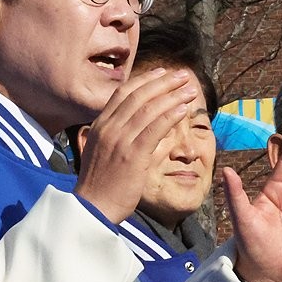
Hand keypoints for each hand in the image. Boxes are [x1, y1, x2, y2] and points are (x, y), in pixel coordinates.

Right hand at [74, 67, 194, 222]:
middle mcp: (108, 128)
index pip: (123, 93)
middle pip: (138, 95)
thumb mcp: (100, 152)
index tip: (162, 73)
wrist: (92, 209)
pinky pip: (155, 128)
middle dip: (163, 82)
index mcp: (99, 126)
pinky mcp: (132, 155)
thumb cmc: (100, 186)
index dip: (145, 80)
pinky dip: (170, 115)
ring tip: (190, 90)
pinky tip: (184, 109)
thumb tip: (132, 126)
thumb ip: (114, 136)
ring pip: (149, 109)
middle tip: (182, 75)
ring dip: (172, 96)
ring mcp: (119, 141)